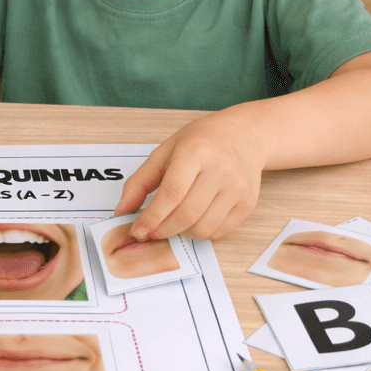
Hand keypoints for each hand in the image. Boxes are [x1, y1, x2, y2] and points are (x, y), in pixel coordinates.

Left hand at [112, 110, 264, 240]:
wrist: (243, 137)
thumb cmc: (200, 143)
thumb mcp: (164, 152)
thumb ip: (140, 181)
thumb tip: (122, 210)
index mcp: (196, 151)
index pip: (172, 193)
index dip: (152, 216)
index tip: (138, 230)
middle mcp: (220, 170)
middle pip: (187, 214)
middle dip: (163, 229)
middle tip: (150, 232)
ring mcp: (238, 188)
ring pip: (203, 227)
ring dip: (181, 233)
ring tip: (171, 223)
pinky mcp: (248, 204)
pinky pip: (219, 231)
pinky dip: (200, 233)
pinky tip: (192, 221)